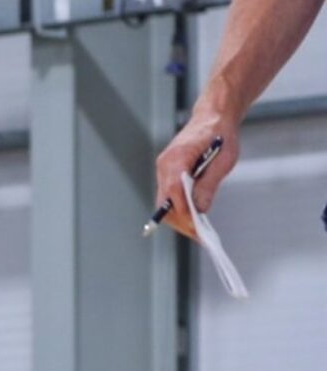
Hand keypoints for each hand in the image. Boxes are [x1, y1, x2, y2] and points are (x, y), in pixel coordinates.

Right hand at [153, 110, 239, 240]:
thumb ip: (209, 184)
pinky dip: (179, 208)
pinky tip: (193, 217)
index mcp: (177, 157)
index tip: (195, 227)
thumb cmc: (222, 135)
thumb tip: (200, 209)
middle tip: (198, 236)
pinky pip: (168, 195)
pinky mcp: (167, 172)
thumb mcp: (224, 160)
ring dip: (179, 217)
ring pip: (164, 201)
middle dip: (180, 220)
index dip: (183, 211)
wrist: (213, 116)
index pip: (174, 191)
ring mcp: (163, 168)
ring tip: (197, 231)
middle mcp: (164, 164)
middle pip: (165, 201)